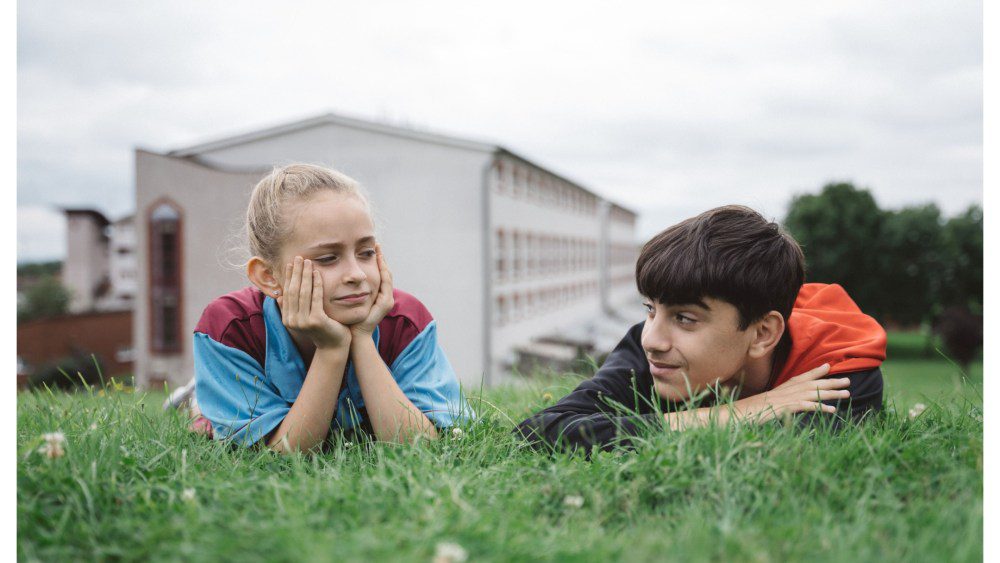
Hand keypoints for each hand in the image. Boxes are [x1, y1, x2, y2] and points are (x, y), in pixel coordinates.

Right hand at [277, 256, 350, 349]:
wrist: (333, 345)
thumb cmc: (320, 329)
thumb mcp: (303, 318)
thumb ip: (292, 308)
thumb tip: (279, 296)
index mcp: (287, 319)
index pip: (286, 293)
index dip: (288, 277)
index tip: (290, 264)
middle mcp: (292, 321)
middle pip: (293, 291)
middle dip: (296, 272)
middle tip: (298, 257)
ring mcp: (304, 321)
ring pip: (303, 293)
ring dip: (305, 275)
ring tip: (308, 262)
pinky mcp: (316, 320)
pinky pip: (316, 297)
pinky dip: (316, 283)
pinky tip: (317, 273)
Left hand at [351, 244, 394, 337]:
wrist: (355, 336)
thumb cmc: (349, 320)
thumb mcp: (350, 301)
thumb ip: (349, 290)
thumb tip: (340, 276)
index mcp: (378, 296)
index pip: (379, 275)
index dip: (377, 262)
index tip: (371, 248)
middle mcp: (386, 297)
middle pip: (386, 272)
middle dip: (382, 258)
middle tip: (377, 244)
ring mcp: (387, 300)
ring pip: (387, 275)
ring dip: (383, 262)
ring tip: (378, 249)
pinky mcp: (386, 302)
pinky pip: (385, 282)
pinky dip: (382, 270)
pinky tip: (378, 261)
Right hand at [731, 364, 849, 422]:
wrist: (735, 414)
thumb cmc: (745, 412)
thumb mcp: (762, 406)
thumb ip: (773, 403)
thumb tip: (780, 405)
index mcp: (779, 389)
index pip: (800, 377)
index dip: (814, 372)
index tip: (827, 367)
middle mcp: (784, 391)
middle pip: (811, 384)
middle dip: (830, 382)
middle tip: (847, 381)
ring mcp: (784, 399)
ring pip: (812, 393)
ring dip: (830, 393)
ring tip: (846, 394)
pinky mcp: (784, 408)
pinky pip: (805, 406)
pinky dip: (819, 407)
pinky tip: (831, 410)